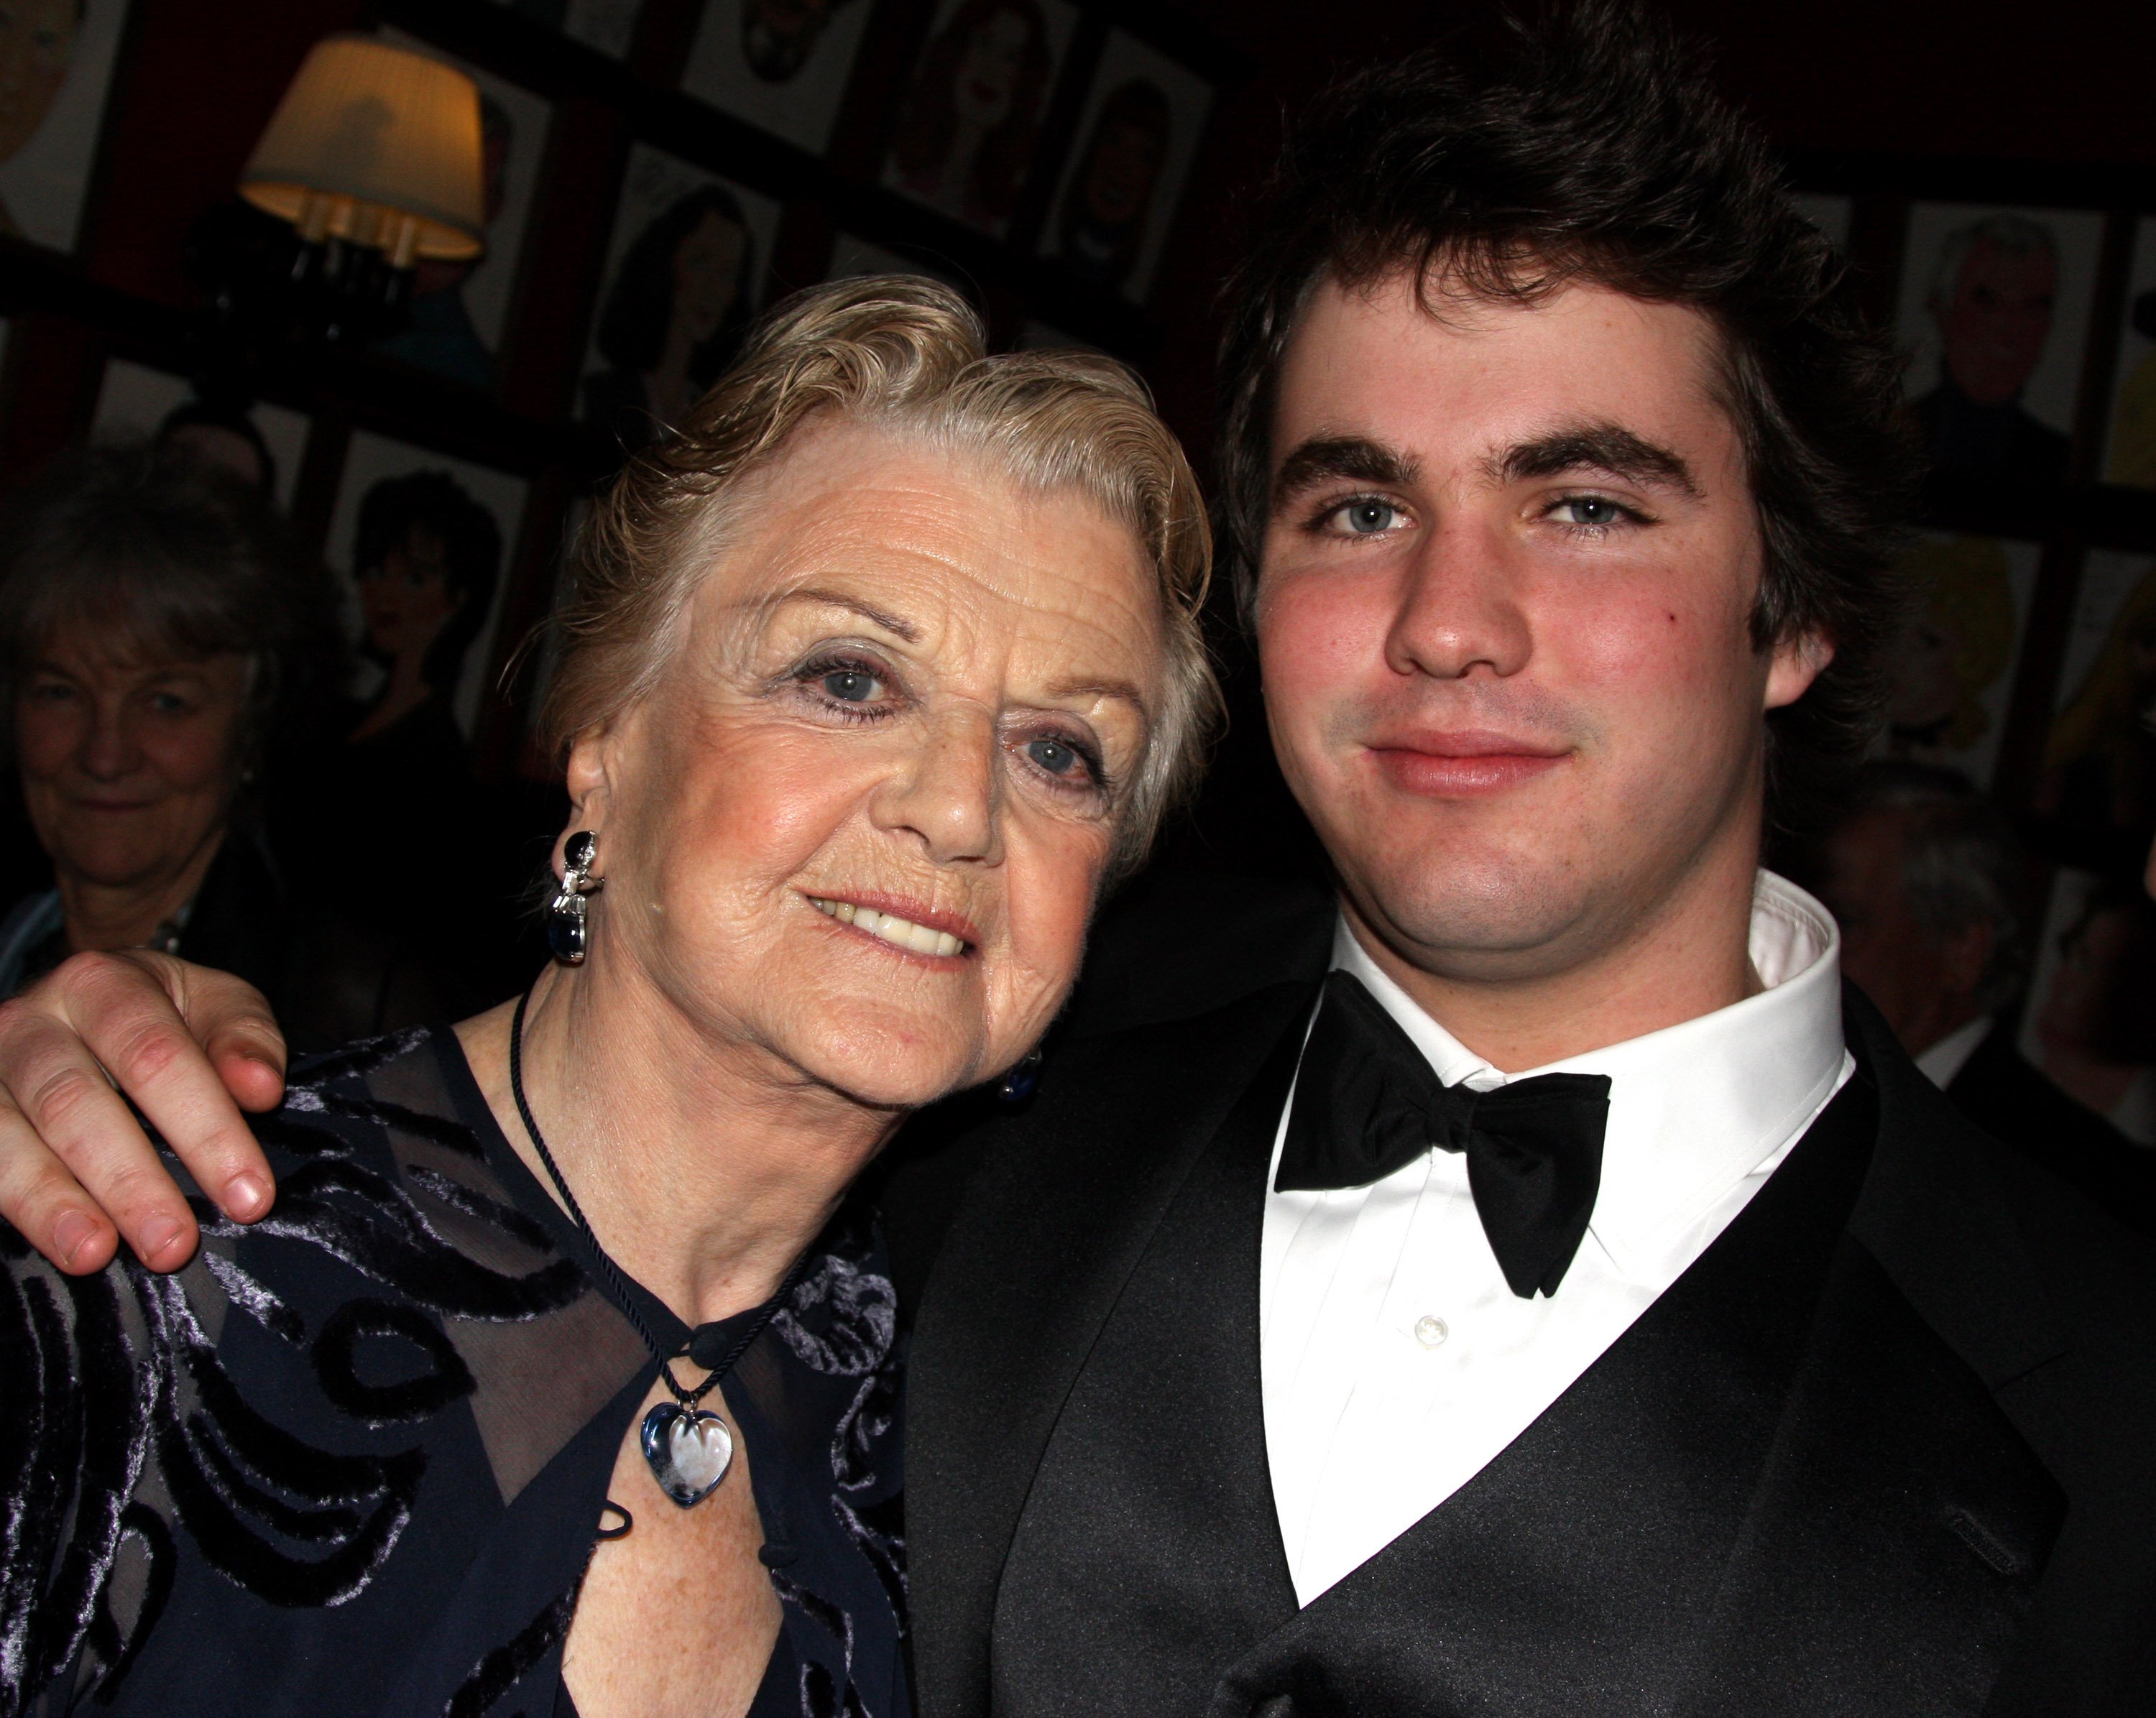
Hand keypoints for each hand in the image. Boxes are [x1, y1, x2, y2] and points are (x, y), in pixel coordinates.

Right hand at [0, 951, 286, 1273]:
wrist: (83, 1004)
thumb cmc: (165, 1017)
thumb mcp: (218, 1007)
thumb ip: (245, 1041)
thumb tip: (260, 1088)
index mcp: (104, 984)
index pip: (156, 1056)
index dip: (205, 1129)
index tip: (249, 1196)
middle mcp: (31, 1022)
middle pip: (75, 1104)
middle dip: (129, 1181)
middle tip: (174, 1245)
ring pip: (10, 1139)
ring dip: (53, 1203)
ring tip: (93, 1254)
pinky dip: (15, 1206)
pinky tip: (50, 1244)